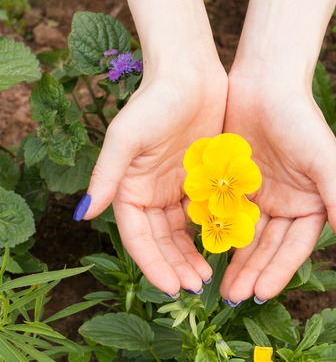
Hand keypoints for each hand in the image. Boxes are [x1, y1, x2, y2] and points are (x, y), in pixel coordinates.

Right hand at [81, 68, 227, 294]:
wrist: (189, 74)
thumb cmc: (155, 101)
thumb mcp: (127, 137)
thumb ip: (107, 175)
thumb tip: (84, 213)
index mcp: (131, 189)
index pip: (138, 237)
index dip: (152, 264)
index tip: (171, 287)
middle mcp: (152, 193)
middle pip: (161, 241)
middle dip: (176, 265)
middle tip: (196, 287)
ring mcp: (177, 188)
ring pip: (183, 233)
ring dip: (193, 255)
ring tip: (208, 277)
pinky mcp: (201, 180)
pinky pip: (205, 214)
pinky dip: (211, 232)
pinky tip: (224, 248)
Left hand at [220, 73, 335, 303]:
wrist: (265, 84)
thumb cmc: (299, 119)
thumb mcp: (323, 160)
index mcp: (308, 204)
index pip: (294, 246)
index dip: (279, 270)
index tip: (261, 293)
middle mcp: (284, 204)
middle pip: (266, 247)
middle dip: (252, 272)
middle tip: (234, 297)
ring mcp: (258, 196)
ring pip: (245, 236)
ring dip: (234, 261)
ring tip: (220, 286)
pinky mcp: (234, 185)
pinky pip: (225, 215)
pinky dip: (218, 234)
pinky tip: (207, 253)